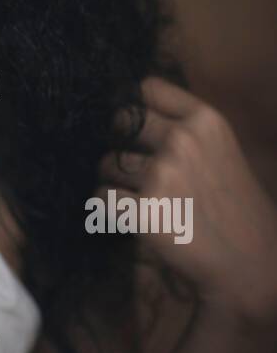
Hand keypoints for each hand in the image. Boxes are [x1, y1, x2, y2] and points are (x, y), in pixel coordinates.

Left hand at [96, 77, 276, 328]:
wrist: (251, 264)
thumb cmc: (234, 208)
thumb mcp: (221, 150)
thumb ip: (184, 127)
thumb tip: (131, 111)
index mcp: (205, 121)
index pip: (147, 88)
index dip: (136, 107)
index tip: (136, 127)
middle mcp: (182, 140)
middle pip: (120, 123)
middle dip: (121, 144)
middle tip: (136, 171)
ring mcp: (161, 175)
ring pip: (107, 163)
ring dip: (114, 181)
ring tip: (140, 201)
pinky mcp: (144, 212)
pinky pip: (102, 197)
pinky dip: (109, 209)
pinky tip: (131, 219)